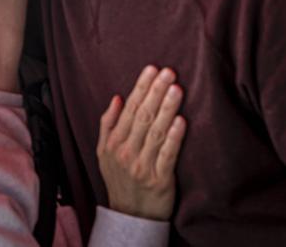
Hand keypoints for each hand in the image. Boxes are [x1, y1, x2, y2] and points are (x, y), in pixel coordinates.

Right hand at [96, 65, 186, 220]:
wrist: (129, 216)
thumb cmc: (119, 179)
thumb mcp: (103, 152)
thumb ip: (108, 124)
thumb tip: (117, 98)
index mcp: (113, 142)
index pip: (129, 108)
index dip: (141, 87)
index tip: (152, 69)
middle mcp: (126, 151)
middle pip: (143, 115)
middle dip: (156, 91)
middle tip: (168, 72)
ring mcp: (142, 165)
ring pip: (155, 131)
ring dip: (167, 108)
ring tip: (176, 88)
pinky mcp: (160, 179)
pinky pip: (167, 154)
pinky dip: (174, 137)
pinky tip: (181, 121)